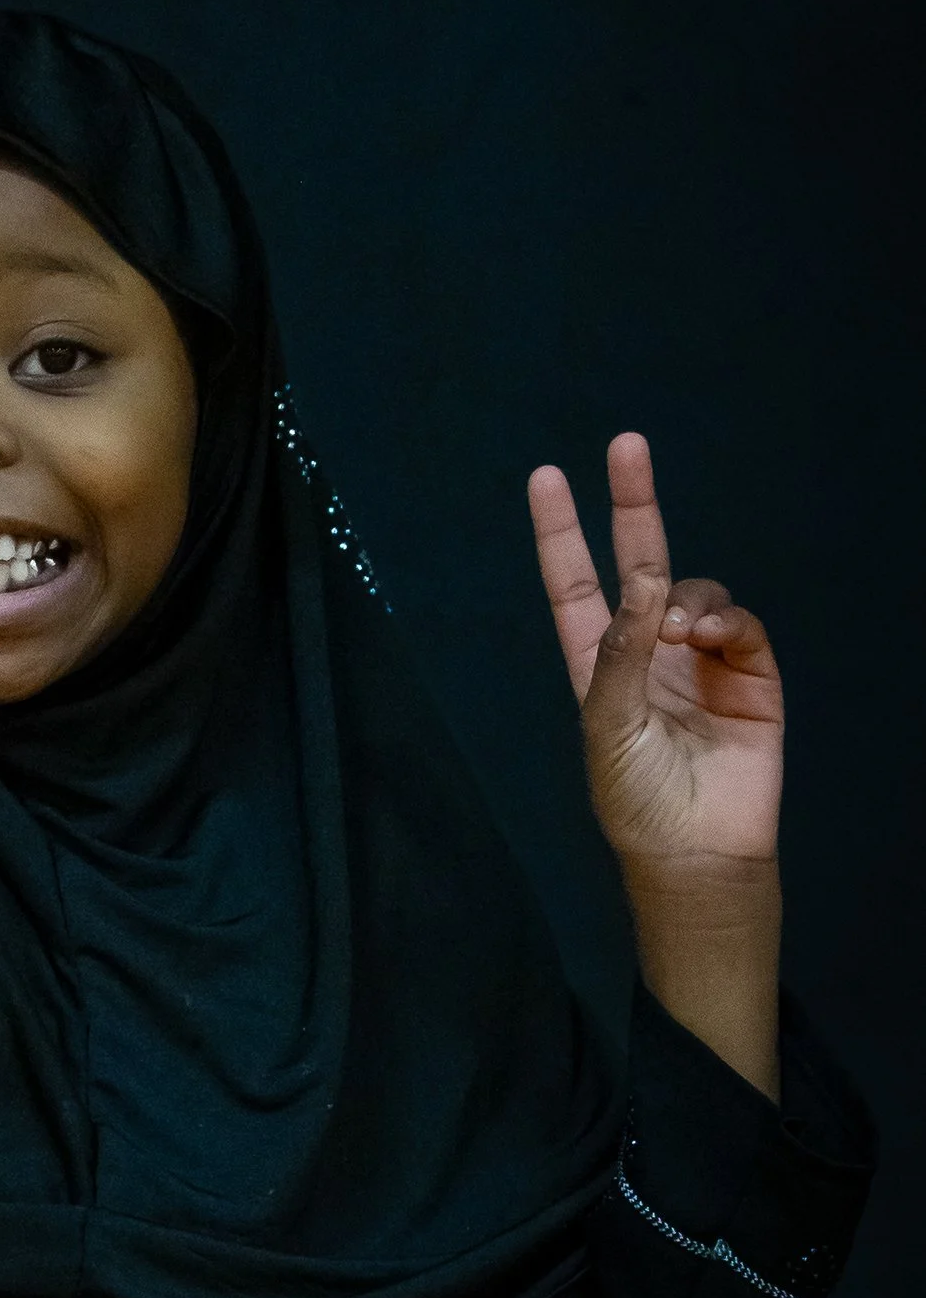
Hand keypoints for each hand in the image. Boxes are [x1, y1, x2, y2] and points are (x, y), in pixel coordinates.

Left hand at [526, 433, 782, 878]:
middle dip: (633, 503)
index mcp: (597, 664)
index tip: (546, 477)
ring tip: (680, 630)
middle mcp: (647, 652)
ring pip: (695, 592)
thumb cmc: (635, 800)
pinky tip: (708, 637)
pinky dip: (725, 620)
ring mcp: (700, 661)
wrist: (698, 853)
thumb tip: (643, 583)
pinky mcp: (750, 678)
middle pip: (639, 561)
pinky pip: (738, 625)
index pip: (575, 584)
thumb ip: (620, 653)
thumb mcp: (607, 725)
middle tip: (626, 444)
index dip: (561, 533)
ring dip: (686, 596)